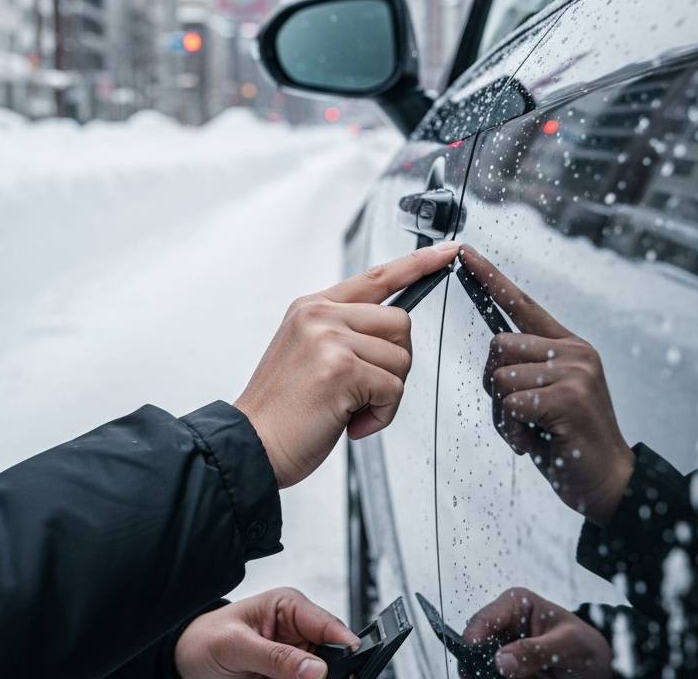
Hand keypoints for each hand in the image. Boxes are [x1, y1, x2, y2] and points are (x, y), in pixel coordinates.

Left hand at [175, 587, 357, 678]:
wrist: (186, 657)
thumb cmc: (207, 637)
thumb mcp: (238, 646)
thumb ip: (276, 657)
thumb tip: (316, 670)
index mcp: (289, 606)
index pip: (329, 625)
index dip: (346, 647)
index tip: (352, 671)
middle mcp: (297, 630)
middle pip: (331, 655)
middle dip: (330, 673)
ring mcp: (293, 656)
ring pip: (319, 675)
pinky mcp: (287, 676)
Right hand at [235, 241, 459, 488]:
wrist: (251, 445)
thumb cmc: (283, 409)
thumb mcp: (308, 353)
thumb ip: (344, 333)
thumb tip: (393, 337)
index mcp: (313, 306)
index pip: (376, 276)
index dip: (416, 264)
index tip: (446, 252)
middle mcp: (320, 315)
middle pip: (400, 322)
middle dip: (395, 363)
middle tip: (364, 390)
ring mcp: (329, 338)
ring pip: (400, 359)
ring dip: (386, 395)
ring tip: (349, 409)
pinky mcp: (341, 368)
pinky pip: (392, 388)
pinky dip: (380, 414)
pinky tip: (350, 422)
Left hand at [460, 246, 633, 526]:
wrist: (609, 482)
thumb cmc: (570, 440)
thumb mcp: (549, 395)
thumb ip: (528, 369)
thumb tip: (496, 358)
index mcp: (568, 345)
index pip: (522, 302)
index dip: (491, 277)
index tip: (465, 253)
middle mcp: (573, 351)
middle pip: (498, 345)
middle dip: (496, 384)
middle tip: (520, 414)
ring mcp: (573, 372)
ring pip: (500, 377)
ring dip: (504, 414)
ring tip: (532, 431)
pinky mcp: (567, 397)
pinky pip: (510, 403)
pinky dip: (513, 430)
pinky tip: (537, 442)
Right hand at [461, 587, 611, 678]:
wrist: (597, 666)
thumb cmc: (584, 645)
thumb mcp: (566, 645)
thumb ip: (535, 651)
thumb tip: (501, 661)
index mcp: (516, 604)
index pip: (485, 619)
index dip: (473, 641)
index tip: (472, 665)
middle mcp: (505, 623)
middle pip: (477, 643)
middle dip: (476, 663)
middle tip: (479, 677)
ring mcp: (504, 646)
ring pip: (481, 662)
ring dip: (485, 673)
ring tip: (498, 678)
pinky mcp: (508, 666)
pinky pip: (493, 674)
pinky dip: (495, 678)